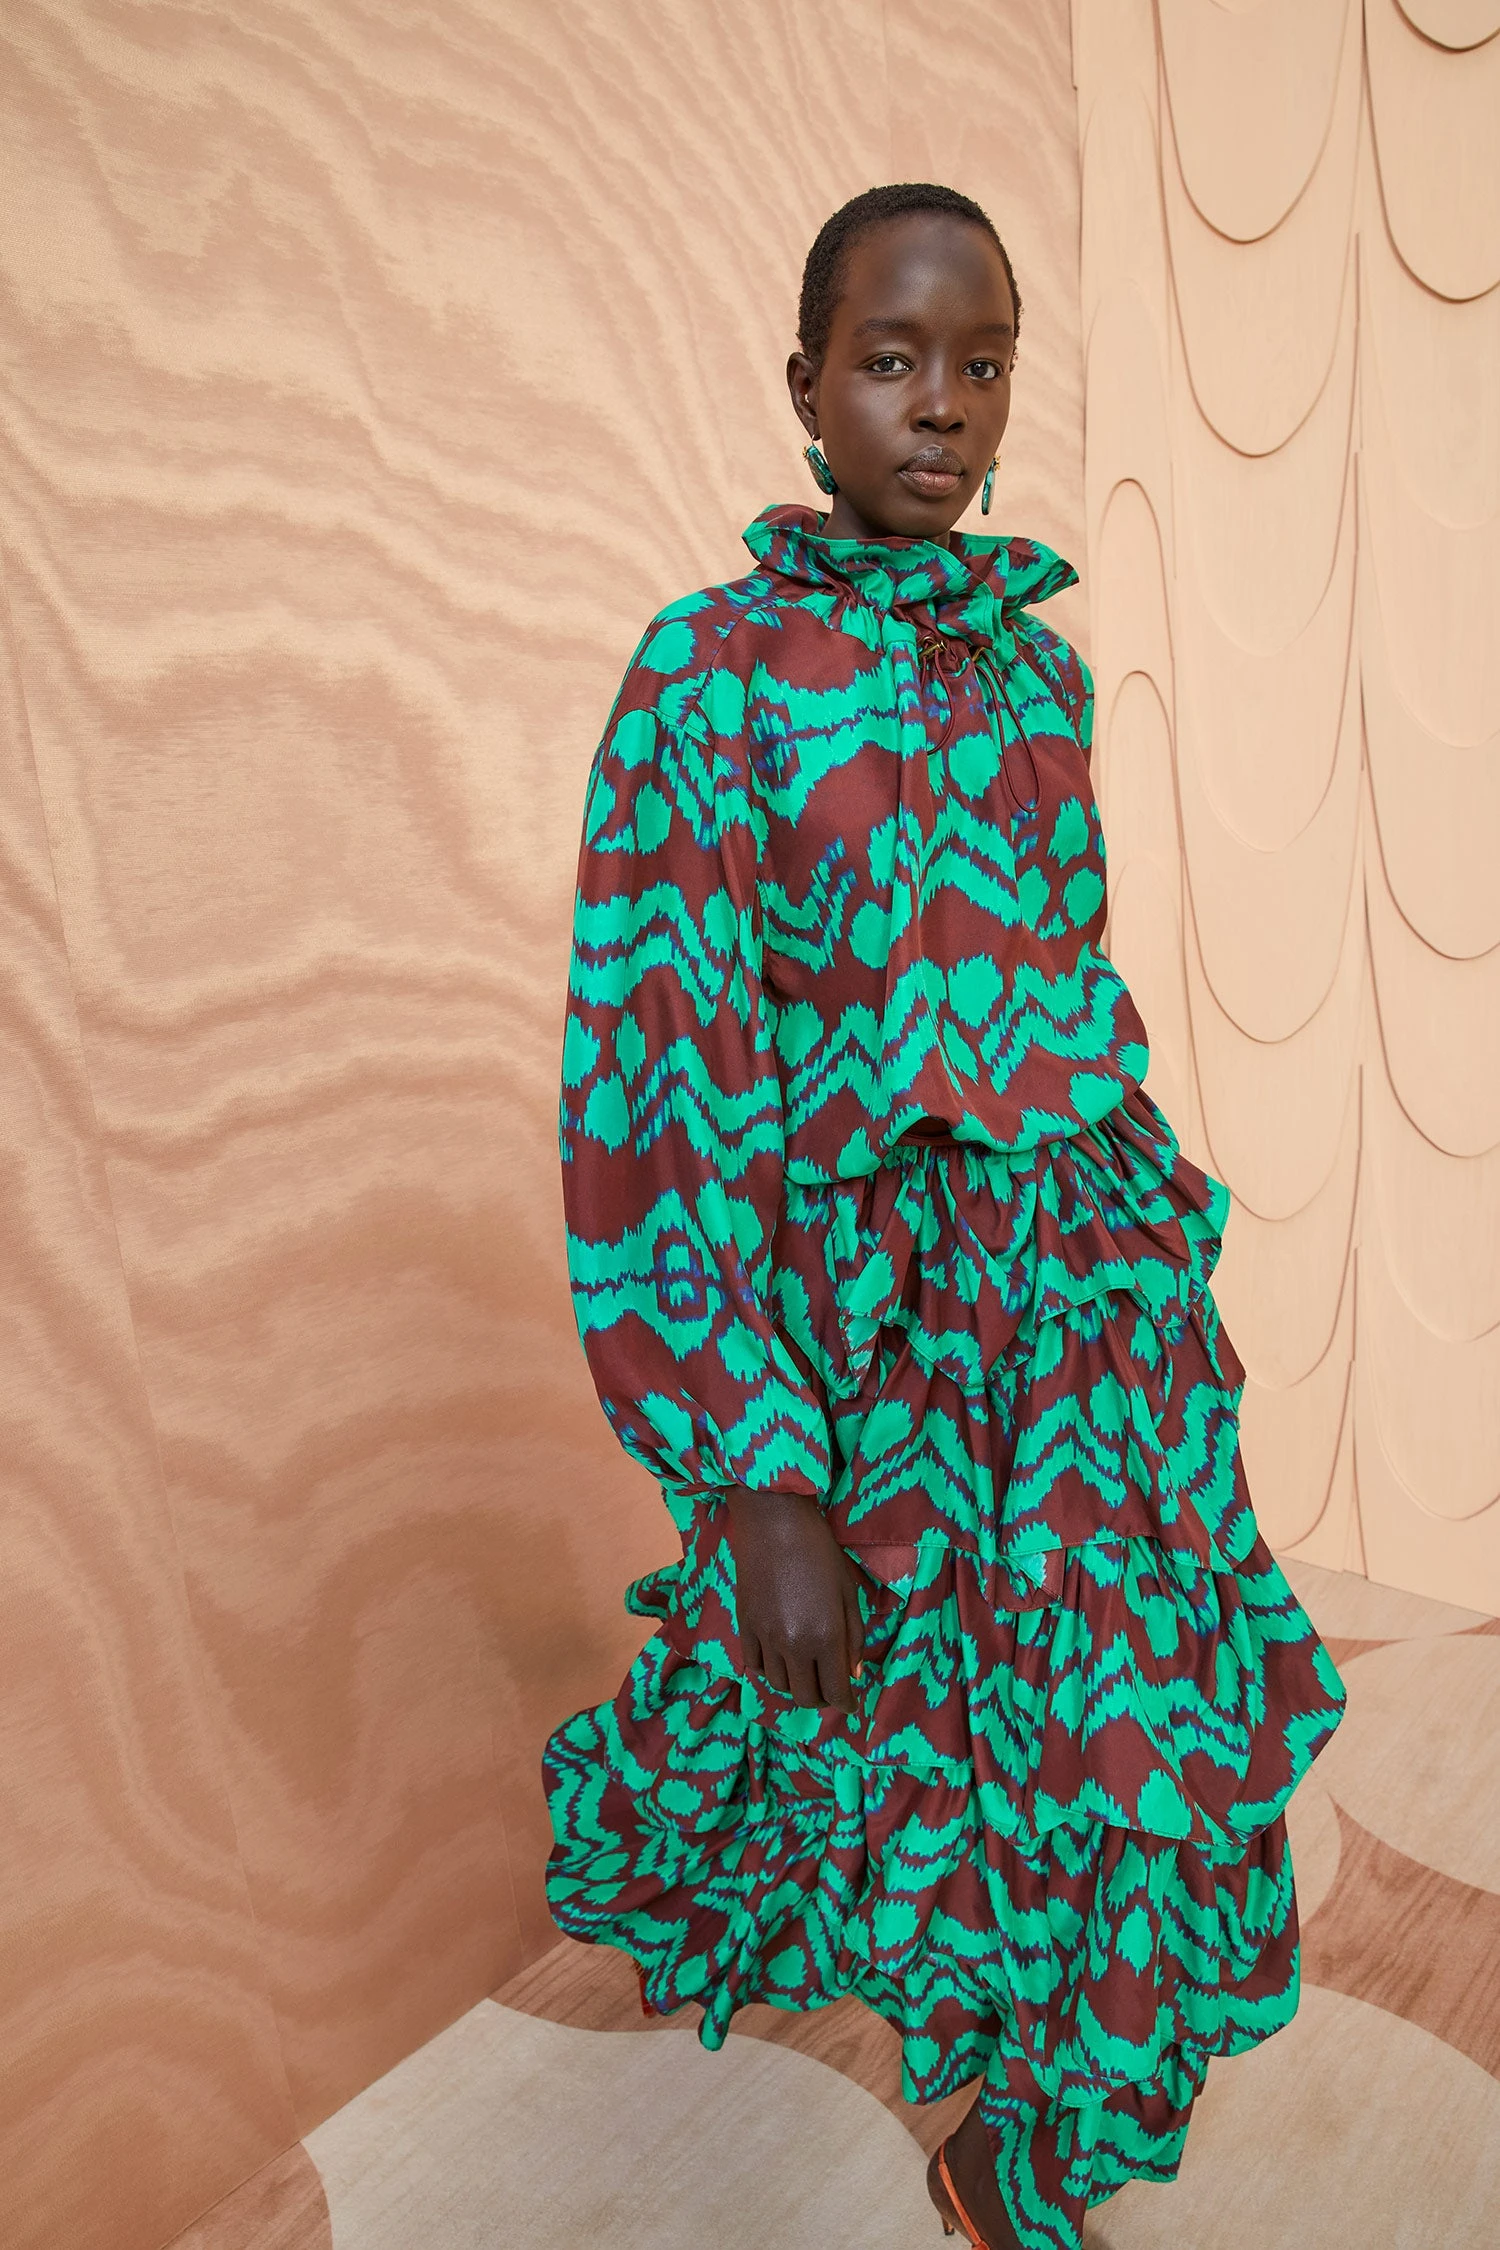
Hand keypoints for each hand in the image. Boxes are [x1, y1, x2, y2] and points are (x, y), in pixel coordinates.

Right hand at [726, 1489, 865, 1711]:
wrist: (774, 1522)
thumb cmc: (820, 1551)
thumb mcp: (848, 1592)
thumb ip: (853, 1636)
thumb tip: (853, 1672)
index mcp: (826, 1636)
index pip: (836, 1691)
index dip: (846, 1702)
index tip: (850, 1701)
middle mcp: (794, 1645)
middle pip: (806, 1697)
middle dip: (821, 1698)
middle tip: (829, 1687)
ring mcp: (766, 1638)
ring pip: (779, 1685)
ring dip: (795, 1684)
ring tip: (805, 1670)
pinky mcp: (744, 1627)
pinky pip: (754, 1666)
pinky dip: (769, 1669)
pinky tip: (779, 1657)